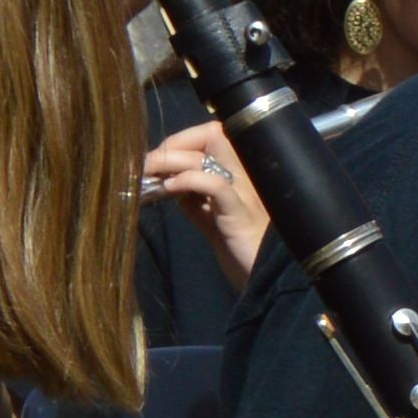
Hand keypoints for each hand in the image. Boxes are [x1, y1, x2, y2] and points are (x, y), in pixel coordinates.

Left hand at [142, 121, 269, 277]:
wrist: (270, 283)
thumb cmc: (244, 253)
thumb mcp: (215, 222)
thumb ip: (196, 201)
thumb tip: (168, 182)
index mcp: (243, 175)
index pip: (213, 136)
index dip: (182, 141)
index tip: (158, 161)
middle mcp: (249, 176)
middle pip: (213, 134)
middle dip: (174, 144)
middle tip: (146, 165)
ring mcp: (246, 193)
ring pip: (212, 153)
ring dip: (172, 159)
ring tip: (150, 174)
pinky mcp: (240, 215)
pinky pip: (216, 185)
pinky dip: (188, 179)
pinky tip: (170, 189)